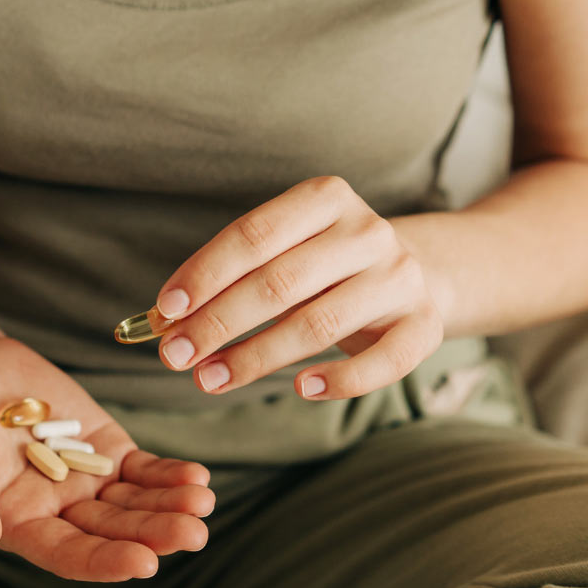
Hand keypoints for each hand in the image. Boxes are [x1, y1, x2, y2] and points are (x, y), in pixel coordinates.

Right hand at [0, 329, 215, 581]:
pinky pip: (144, 469)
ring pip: (136, 503)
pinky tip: (197, 478)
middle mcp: (58, 511)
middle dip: (154, 534)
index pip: (67, 554)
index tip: (143, 564)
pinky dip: (170, 475)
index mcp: (18, 526)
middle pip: (113, 532)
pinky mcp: (106, 446)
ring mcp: (87, 479)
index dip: (104, 562)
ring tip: (203, 502)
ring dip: (171, 507)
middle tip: (194, 534)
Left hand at [152, 175, 443, 399]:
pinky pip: (382, 363)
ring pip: (319, 324)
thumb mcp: (283, 251)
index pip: (252, 235)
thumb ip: (230, 277)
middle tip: (175, 357)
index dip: (204, 275)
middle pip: (279, 282)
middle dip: (218, 323)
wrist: (419, 272)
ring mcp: (400, 278)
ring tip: (210, 380)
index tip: (165, 312)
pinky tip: (300, 389)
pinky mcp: (424, 325)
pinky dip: (340, 381)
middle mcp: (367, 232)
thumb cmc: (325, 266)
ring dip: (256, 358)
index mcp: (325, 199)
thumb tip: (164, 320)